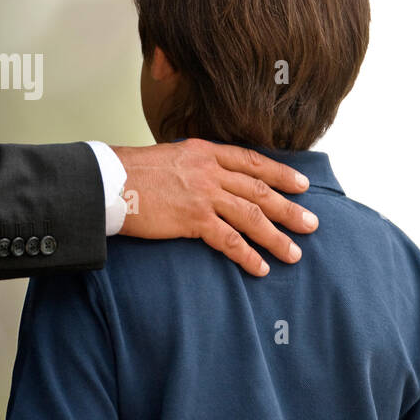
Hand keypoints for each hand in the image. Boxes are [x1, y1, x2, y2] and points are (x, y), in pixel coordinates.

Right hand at [111, 139, 317, 275]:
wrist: (107, 181)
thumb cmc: (132, 172)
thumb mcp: (172, 157)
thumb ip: (197, 166)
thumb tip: (215, 181)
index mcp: (206, 152)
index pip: (253, 162)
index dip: (281, 174)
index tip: (302, 186)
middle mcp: (210, 171)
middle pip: (260, 190)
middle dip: (289, 209)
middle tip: (312, 224)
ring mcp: (203, 195)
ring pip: (251, 216)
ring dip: (276, 237)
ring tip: (294, 253)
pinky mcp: (193, 219)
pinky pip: (229, 240)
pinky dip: (248, 255)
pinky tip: (261, 268)